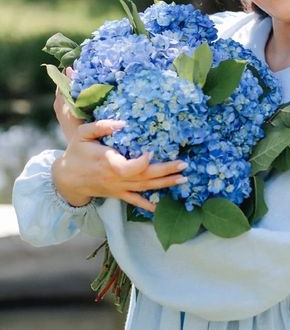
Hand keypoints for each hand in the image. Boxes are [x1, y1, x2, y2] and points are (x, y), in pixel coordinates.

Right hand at [51, 88, 187, 211]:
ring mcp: (119, 188)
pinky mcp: (118, 194)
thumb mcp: (83, 134)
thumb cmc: (76, 153)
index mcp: (109, 163)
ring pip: (145, 188)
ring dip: (165, 184)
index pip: (130, 167)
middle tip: (183, 165)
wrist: (66, 179)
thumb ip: (101, 126)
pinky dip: (148, 204)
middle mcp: (117, 178)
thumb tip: (123, 123)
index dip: (142, 162)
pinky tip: (161, 206)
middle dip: (165, 172)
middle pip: (145, 177)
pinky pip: (135, 200)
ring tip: (183, 179)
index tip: (152, 152)